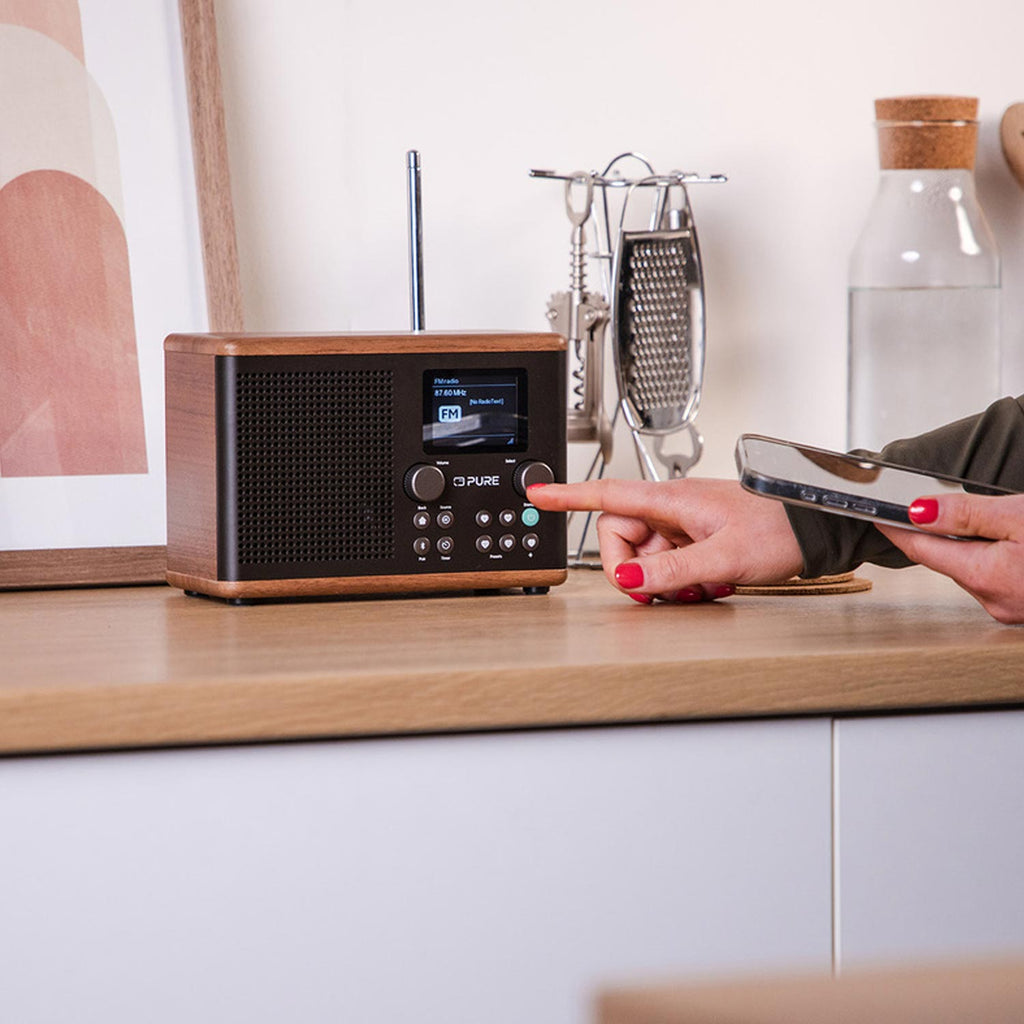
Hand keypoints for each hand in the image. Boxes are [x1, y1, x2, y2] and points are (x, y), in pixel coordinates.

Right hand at [528, 478, 803, 602]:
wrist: (814, 527)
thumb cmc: (780, 528)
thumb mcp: (724, 556)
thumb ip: (672, 570)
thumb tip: (631, 579)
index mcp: (672, 500)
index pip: (608, 495)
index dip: (569, 495)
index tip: (539, 493)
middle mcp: (673, 510)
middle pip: (621, 538)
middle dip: (632, 570)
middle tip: (655, 590)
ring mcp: (684, 526)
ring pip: (646, 557)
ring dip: (662, 581)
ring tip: (697, 587)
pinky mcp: (696, 540)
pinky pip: (669, 564)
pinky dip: (680, 582)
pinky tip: (706, 585)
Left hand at [876, 494, 1023, 623]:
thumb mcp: (1018, 518)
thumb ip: (967, 513)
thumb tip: (920, 511)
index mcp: (983, 575)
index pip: (920, 549)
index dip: (896, 528)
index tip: (878, 516)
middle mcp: (993, 598)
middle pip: (945, 559)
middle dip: (938, 534)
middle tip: (930, 507)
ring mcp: (1009, 606)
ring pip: (971, 569)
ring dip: (969, 547)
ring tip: (985, 522)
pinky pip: (993, 578)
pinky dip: (991, 560)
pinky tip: (1007, 545)